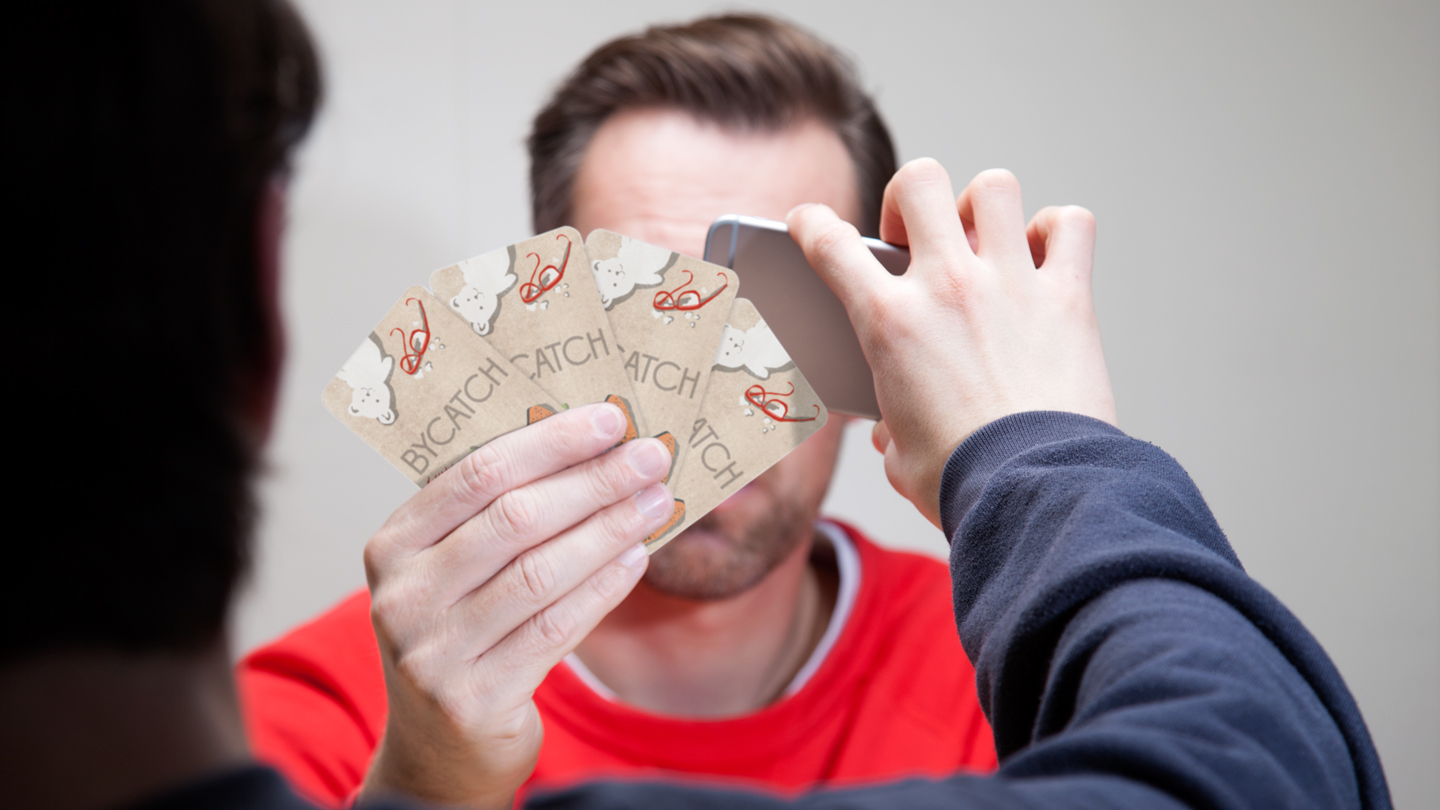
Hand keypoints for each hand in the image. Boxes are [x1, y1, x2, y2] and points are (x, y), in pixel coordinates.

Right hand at [359, 403, 674, 807]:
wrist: (439, 749)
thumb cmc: (462, 634)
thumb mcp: (454, 570)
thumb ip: (498, 515)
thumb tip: (593, 448)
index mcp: (393, 544)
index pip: (478, 473)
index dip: (550, 442)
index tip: (609, 419)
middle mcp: (402, 595)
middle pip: (515, 519)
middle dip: (593, 481)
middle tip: (649, 457)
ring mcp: (432, 652)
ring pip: (541, 573)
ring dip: (610, 529)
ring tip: (656, 503)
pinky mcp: (474, 698)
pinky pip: (556, 628)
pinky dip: (604, 587)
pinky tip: (637, 559)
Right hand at [787, 160, 1115, 525]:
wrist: (1036, 494)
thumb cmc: (965, 483)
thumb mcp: (898, 454)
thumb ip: (891, 429)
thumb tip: (898, 430)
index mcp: (889, 323)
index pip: (828, 243)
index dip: (810, 224)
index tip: (810, 224)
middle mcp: (948, 287)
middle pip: (918, 183)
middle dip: (908, 200)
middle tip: (913, 238)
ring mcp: (1011, 284)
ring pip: (994, 188)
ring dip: (983, 207)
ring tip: (982, 240)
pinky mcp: (1069, 297)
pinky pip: (1070, 224)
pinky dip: (1056, 230)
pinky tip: (1044, 257)